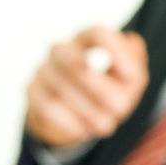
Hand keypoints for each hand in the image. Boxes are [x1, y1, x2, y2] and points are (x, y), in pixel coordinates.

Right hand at [26, 25, 147, 147]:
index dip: (115, 52)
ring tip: (105, 126)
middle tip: (120, 109)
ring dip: (87, 110)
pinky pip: (46, 107)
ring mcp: (42, 70)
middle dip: (101, 89)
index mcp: (86, 40)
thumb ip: (134, 63)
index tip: (130, 75)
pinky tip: (82, 131)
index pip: (97, 34)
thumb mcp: (127, 81)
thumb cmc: (104, 93)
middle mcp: (60, 50)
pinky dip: (67, 122)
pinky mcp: (31, 92)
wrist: (72, 120)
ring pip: (62, 88)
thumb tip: (133, 42)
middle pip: (75, 61)